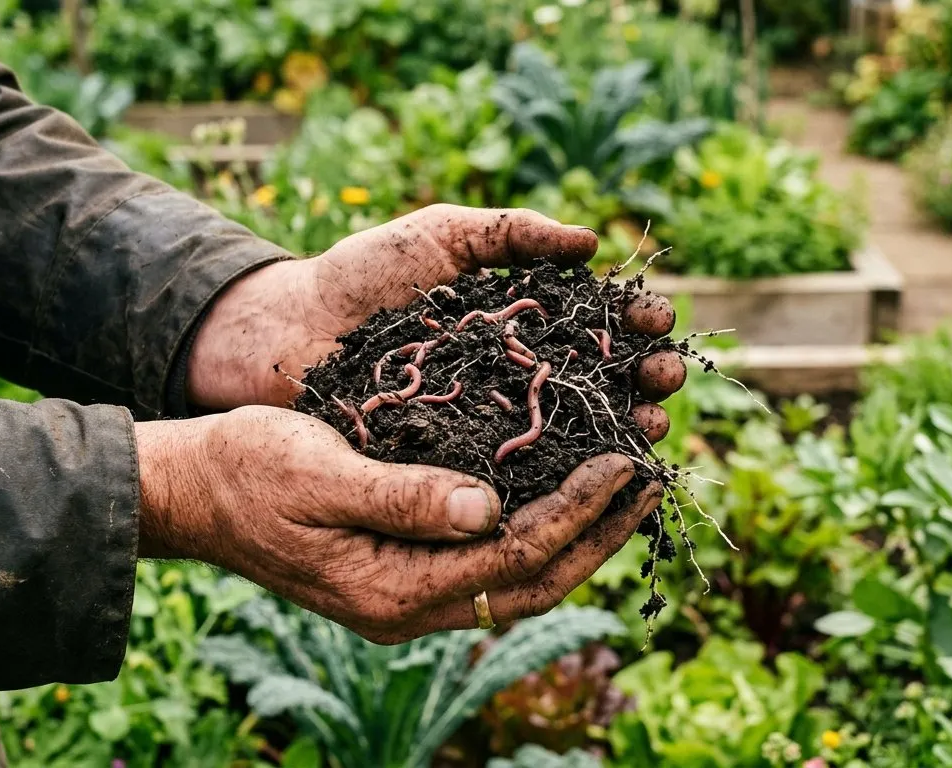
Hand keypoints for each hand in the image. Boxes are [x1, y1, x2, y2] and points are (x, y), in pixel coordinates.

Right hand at [135, 407, 663, 642]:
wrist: (192, 493)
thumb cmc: (247, 471)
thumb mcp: (320, 471)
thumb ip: (402, 496)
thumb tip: (488, 507)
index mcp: (394, 588)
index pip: (516, 555)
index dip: (578, 510)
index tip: (624, 460)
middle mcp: (409, 607)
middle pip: (533, 582)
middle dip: (600, 535)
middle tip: (652, 481)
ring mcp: (406, 597)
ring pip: (517, 579)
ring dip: (577, 537)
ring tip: (625, 488)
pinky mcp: (401, 571)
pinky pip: (490, 563)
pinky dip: (536, 530)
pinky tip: (558, 492)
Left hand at [185, 204, 685, 437]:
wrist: (285, 330)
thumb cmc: (360, 276)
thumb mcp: (439, 235)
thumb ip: (511, 230)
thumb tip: (592, 241)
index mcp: (518, 320)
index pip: (596, 323)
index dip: (632, 323)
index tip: (659, 320)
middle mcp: (514, 374)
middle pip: (599, 380)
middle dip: (641, 379)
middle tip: (666, 378)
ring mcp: (491, 421)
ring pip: (573, 431)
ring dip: (619, 429)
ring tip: (650, 427)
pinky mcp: (460, 462)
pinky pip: (521, 472)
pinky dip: (564, 474)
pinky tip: (597, 472)